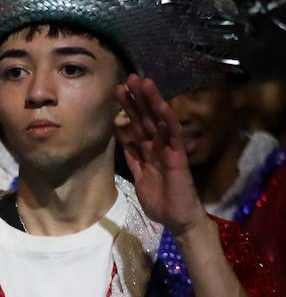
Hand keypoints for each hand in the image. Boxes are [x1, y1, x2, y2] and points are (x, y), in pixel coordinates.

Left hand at [115, 74, 213, 238]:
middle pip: (145, 118)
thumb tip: (124, 142)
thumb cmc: (160, 200)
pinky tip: (160, 106)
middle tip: (127, 78)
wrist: (177, 218)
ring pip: (158, 120)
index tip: (118, 91)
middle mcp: (158, 145)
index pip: (135, 125)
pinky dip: (166, 120)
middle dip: (136, 98)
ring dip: (151, 101)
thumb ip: (134, 158)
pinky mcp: (178, 155)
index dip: (127, 109)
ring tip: (142, 82)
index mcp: (147, 150)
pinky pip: (173, 135)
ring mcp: (168, 148)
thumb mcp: (140, 177)